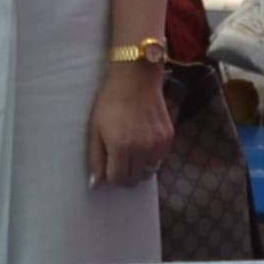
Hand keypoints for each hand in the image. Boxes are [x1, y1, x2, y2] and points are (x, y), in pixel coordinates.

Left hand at [86, 63, 171, 189]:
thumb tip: (96, 184)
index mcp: (121, 147)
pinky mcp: (168, 137)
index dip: (111, 177)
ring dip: (139, 168)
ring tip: (132, 154)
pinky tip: (143, 144)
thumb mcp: (95, 130)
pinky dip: (151, 158)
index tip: (108, 168)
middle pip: (135, 179)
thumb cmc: (110, 102)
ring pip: (149, 172)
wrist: (136, 79)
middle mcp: (142, 148)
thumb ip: (95, 158)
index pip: (118, 179)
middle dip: (125, 175)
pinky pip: (159, 159)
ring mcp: (158, 143)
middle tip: (119, 162)